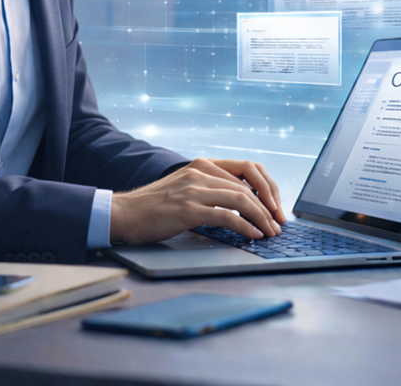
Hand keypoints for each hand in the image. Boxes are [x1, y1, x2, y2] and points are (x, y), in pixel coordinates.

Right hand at [110, 158, 284, 245]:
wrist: (122, 214)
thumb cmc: (153, 207)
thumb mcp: (185, 188)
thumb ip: (209, 189)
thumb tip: (241, 204)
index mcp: (201, 165)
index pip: (247, 170)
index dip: (266, 189)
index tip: (275, 207)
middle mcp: (199, 172)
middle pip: (247, 186)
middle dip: (267, 207)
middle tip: (277, 225)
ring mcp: (194, 190)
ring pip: (240, 200)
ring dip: (260, 218)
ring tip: (269, 233)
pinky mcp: (188, 209)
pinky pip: (227, 216)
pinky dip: (245, 227)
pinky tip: (253, 235)